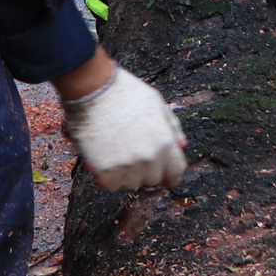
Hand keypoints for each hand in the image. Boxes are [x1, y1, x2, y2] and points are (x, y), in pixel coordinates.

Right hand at [59, 64, 186, 191]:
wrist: (94, 90)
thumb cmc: (125, 92)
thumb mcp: (158, 104)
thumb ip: (172, 127)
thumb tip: (181, 145)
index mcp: (165, 142)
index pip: (176, 171)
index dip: (172, 177)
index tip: (168, 181)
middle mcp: (149, 157)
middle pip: (152, 179)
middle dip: (146, 170)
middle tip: (134, 155)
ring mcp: (127, 165)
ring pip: (132, 183)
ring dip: (127, 174)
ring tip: (118, 154)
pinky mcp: (105, 170)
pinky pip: (112, 185)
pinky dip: (108, 177)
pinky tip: (105, 162)